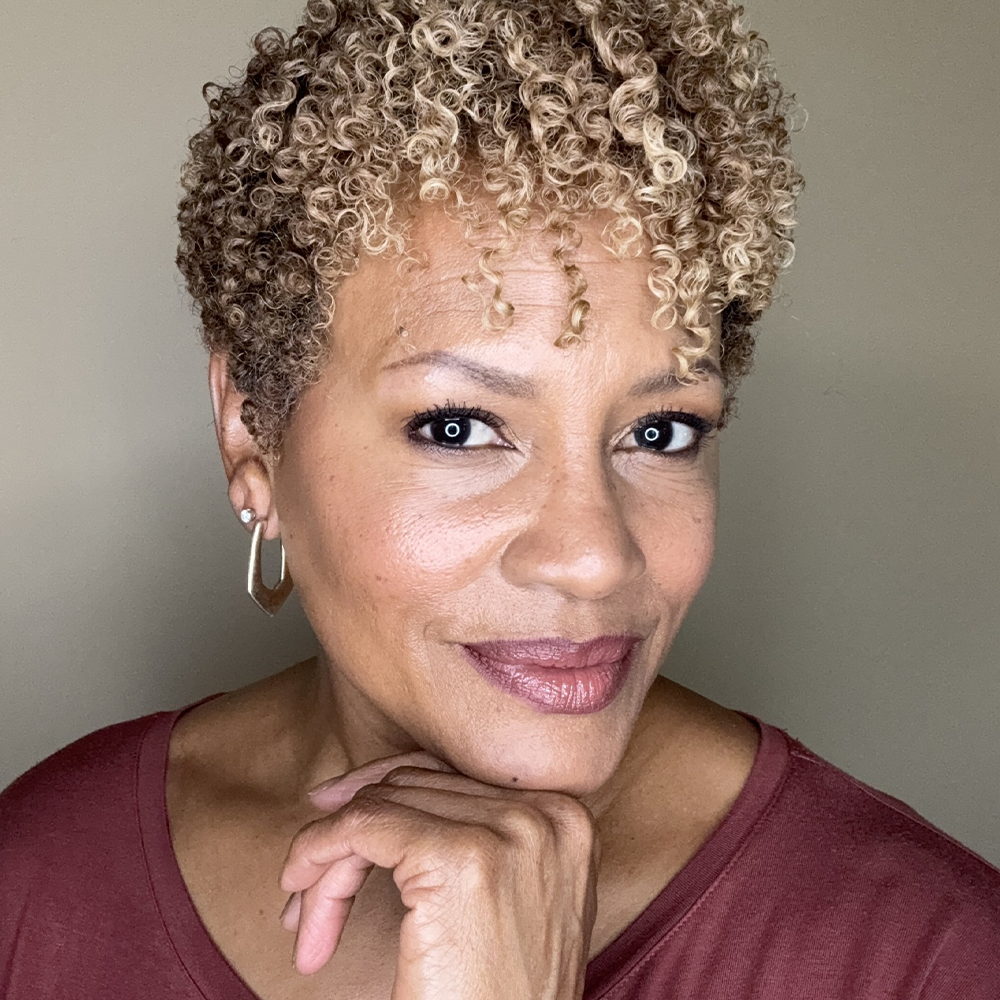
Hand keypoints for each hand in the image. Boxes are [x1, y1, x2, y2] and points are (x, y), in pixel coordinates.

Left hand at [278, 749, 600, 999]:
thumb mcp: (505, 902)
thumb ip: (472, 836)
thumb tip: (377, 783)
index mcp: (565, 818)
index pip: (452, 775)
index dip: (382, 793)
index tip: (331, 815)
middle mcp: (546, 814)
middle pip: (413, 787)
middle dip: (349, 836)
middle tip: (304, 890)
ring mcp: (509, 833)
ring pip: (382, 806)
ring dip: (328, 859)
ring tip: (304, 922)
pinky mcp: (459, 860)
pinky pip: (364, 827)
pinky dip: (318, 855)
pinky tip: (302, 905)